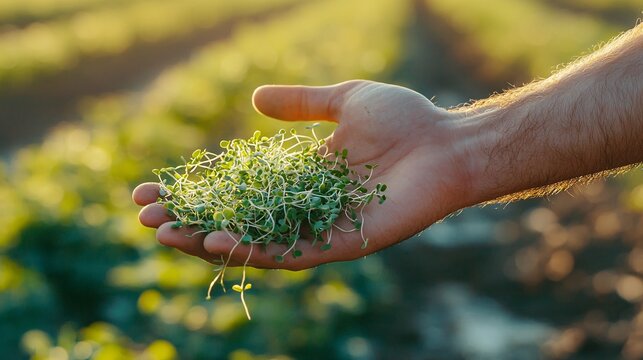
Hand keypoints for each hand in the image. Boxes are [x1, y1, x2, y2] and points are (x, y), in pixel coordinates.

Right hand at [132, 80, 472, 269]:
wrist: (446, 143)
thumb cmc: (405, 119)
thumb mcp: (343, 100)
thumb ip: (301, 103)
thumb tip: (254, 99)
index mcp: (300, 177)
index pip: (235, 189)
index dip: (194, 190)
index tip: (150, 187)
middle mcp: (304, 208)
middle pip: (236, 220)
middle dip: (190, 220)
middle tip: (145, 218)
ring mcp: (320, 229)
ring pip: (255, 243)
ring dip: (209, 241)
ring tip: (167, 234)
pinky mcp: (342, 245)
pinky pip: (291, 253)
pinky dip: (254, 251)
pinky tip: (218, 241)